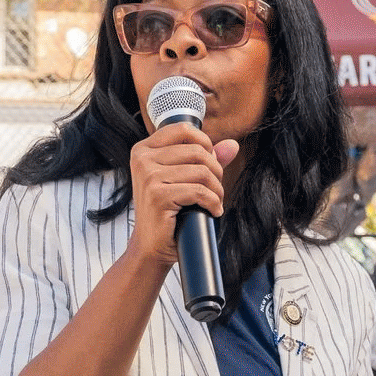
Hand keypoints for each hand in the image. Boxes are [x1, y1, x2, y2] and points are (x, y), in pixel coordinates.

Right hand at [125, 123, 236, 271]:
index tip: (210, 163)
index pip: (183, 129)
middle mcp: (143, 159)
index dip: (205, 143)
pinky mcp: (158, 196)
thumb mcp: (182, 179)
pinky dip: (213, 203)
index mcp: (144, 150)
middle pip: (198, 151)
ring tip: (214, 202)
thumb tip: (232, 145)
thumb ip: (205, 159)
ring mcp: (149, 177)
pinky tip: (212, 211)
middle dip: (215, 171)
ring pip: (202, 172)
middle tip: (215, 189)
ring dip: (217, 190)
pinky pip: (200, 191)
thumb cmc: (167, 212)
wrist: (151, 246)